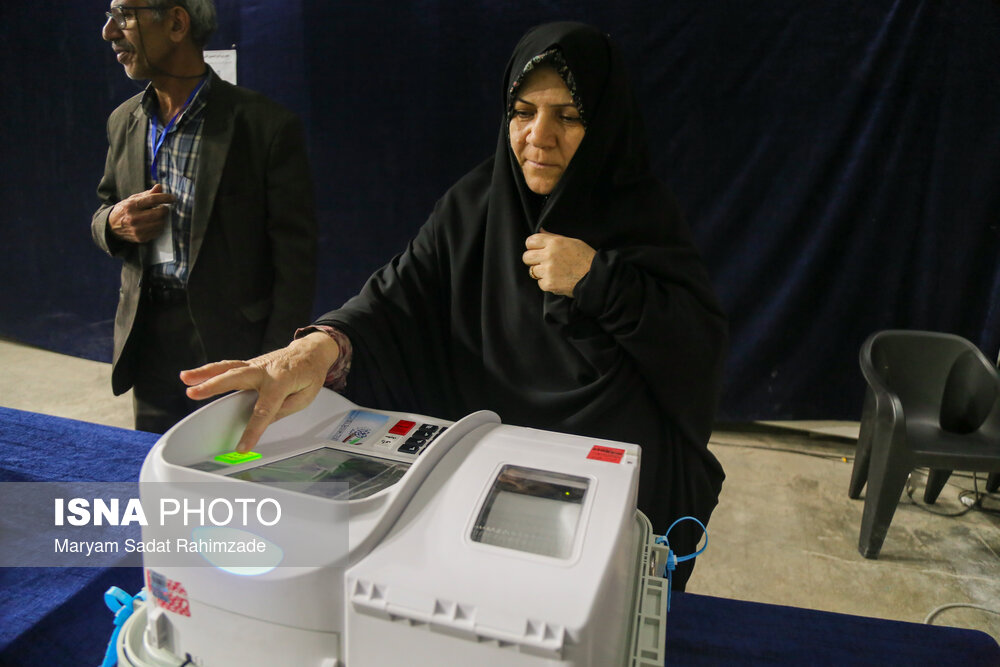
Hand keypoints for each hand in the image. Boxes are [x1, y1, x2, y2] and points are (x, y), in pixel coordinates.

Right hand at [107, 183, 174, 242]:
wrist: (112, 226)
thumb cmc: (125, 210)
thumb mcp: (133, 199)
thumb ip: (147, 194)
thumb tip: (160, 187)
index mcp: (131, 205)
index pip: (152, 199)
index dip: (165, 198)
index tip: (173, 198)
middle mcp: (134, 218)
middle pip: (159, 213)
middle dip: (165, 209)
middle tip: (164, 208)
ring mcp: (137, 229)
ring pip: (160, 223)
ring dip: (163, 219)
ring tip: (159, 215)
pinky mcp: (141, 238)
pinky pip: (158, 232)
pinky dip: (160, 227)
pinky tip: (155, 223)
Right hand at [180, 332, 340, 451]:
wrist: (311, 351)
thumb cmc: (309, 373)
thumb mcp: (305, 396)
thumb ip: (284, 409)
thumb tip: (265, 421)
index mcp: (281, 381)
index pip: (264, 410)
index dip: (252, 430)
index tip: (241, 446)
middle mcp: (264, 371)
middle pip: (235, 379)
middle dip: (213, 386)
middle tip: (193, 394)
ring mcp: (255, 365)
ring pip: (227, 368)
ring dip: (204, 373)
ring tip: (185, 379)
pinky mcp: (250, 365)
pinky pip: (228, 367)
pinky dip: (211, 371)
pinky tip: (194, 376)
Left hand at [522, 230, 595, 296]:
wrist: (595, 277)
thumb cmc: (586, 258)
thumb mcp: (572, 242)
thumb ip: (553, 237)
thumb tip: (540, 231)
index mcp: (554, 243)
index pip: (530, 241)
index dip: (532, 246)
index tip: (537, 249)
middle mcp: (549, 255)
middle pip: (526, 257)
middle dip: (532, 259)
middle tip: (542, 262)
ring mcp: (548, 271)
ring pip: (532, 271)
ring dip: (540, 272)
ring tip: (553, 272)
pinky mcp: (549, 284)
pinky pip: (540, 283)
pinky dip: (547, 283)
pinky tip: (558, 279)